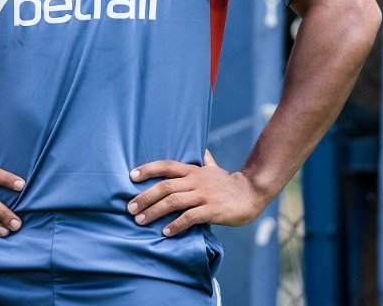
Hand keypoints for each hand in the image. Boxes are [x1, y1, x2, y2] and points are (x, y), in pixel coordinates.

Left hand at [127, 151, 270, 236]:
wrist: (252, 192)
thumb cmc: (230, 183)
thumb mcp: (215, 169)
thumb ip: (206, 161)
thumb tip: (203, 150)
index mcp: (193, 171)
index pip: (166, 166)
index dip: (148, 169)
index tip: (131, 176)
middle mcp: (195, 181)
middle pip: (164, 186)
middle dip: (145, 197)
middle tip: (130, 208)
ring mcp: (203, 195)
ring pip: (173, 201)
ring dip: (154, 211)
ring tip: (140, 221)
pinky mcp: (212, 210)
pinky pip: (190, 217)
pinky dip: (176, 225)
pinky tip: (166, 232)